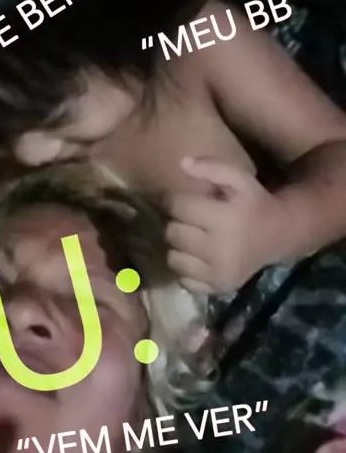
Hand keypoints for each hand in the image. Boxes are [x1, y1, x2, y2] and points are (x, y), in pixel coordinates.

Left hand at [166, 157, 286, 294]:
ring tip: (192, 238)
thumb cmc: (255, 203)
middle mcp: (220, 249)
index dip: (173, 200)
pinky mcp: (217, 288)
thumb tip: (182, 163)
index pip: (178, 207)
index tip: (180, 199)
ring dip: (178, 247)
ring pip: (173, 259)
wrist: (279, 235)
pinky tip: (198, 258)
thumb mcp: (240, 178)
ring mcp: (218, 273)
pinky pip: (183, 281)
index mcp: (225, 219)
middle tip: (188, 219)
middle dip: (177, 223)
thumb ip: (212, 167)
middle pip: (172, 233)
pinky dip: (186, 269)